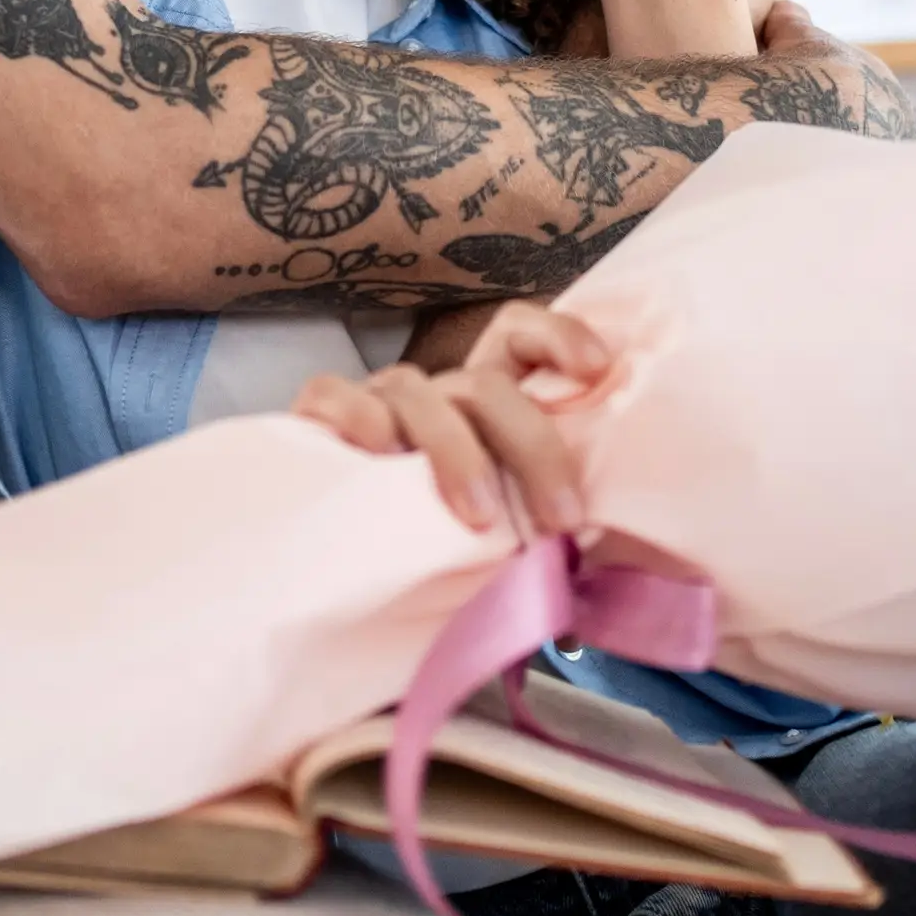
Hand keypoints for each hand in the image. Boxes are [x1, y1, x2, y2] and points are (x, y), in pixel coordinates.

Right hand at [292, 303, 613, 534]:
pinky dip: (359, 416)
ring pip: (416, 391)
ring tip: (479, 517)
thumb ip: (539, 521)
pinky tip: (379, 455)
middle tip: (561, 519)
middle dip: (533, 444)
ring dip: (456, 451)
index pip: (517, 336)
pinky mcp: (317, 422)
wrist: (333, 581)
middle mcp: (432, 396)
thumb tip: (599, 555)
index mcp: (480, 407)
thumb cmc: (433, 551)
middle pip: (485, 384)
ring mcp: (373, 404)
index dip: (558, 335)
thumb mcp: (499, 533)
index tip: (597, 367)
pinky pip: (332, 394)